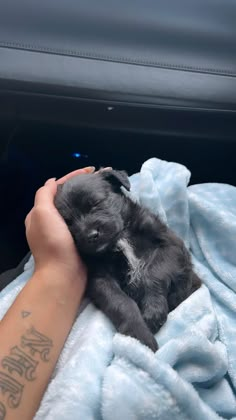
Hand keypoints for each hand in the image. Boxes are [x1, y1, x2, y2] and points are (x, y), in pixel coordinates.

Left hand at [25, 167, 94, 286]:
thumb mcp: (41, 214)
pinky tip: (104, 208)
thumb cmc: (52, 242)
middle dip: (82, 186)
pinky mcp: (78, 240)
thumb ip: (44, 195)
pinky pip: (85, 220)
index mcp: (41, 213)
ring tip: (105, 191)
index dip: (73, 176)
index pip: (56, 188)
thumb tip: (53, 181)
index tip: (91, 170)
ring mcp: (65, 231)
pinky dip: (93, 212)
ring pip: (77, 208)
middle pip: (67, 197)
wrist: (65, 275)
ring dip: (89, 199)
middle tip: (101, 180)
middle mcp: (52, 221)